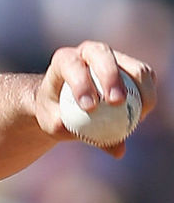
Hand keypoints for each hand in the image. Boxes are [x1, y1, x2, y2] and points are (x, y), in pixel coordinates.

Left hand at [36, 41, 157, 156]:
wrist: (62, 105)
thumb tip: (114, 149)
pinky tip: (142, 114)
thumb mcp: (53, 124)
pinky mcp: (131, 68)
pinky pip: (147, 78)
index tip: (89, 107)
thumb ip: (75, 132)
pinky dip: (148, 95)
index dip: (81, 81)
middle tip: (116, 102)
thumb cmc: (55, 113)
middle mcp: (88, 52)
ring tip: (139, 115)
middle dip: (111, 76)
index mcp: (63, 60)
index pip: (71, 64)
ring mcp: (113, 58)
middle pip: (102, 55)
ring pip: (133, 66)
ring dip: (141, 89)